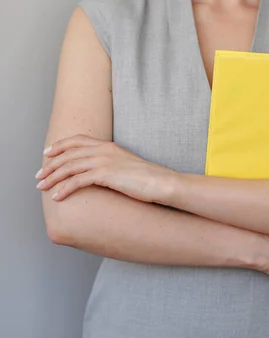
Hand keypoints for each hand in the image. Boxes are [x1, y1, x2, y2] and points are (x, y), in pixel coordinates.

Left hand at [36, 134, 175, 202]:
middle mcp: (104, 150)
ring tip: (42, 188)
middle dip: (51, 165)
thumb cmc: (146, 179)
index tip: (47, 153)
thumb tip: (98, 173)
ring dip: (53, 177)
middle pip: (69, 154)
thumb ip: (110, 165)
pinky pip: (78, 180)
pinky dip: (65, 188)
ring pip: (70, 167)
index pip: (77, 140)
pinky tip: (57, 197)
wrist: (161, 182)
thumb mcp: (126, 166)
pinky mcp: (106, 174)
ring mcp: (105, 161)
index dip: (60, 146)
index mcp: (108, 146)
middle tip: (38, 176)